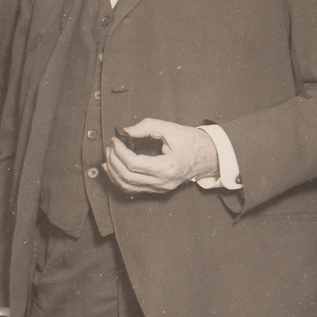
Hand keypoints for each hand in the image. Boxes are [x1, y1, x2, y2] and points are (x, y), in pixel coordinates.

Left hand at [103, 119, 217, 194]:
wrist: (208, 156)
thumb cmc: (191, 141)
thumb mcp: (170, 128)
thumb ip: (146, 126)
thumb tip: (125, 131)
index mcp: (168, 168)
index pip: (134, 164)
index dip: (120, 151)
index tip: (115, 139)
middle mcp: (163, 182)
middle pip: (128, 176)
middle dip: (114, 160)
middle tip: (110, 146)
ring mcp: (160, 188)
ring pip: (128, 186)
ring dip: (113, 171)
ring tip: (108, 156)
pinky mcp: (158, 189)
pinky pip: (133, 189)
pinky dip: (119, 179)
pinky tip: (113, 169)